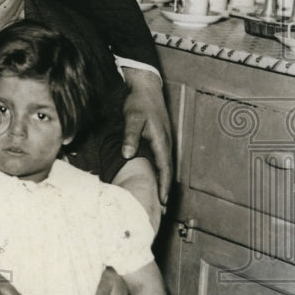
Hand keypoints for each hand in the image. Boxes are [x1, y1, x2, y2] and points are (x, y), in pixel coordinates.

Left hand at [121, 68, 172, 203]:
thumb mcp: (132, 118)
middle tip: (161, 207)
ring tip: (159, 198)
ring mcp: (163, 140)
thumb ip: (130, 136)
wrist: (146, 87)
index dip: (164, 185)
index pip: (164, 169)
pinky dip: (160, 171)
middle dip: (165, 189)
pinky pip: (161, 159)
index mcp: (161, 141)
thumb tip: (127, 155)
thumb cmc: (139, 103)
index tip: (163, 200)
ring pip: (165, 166)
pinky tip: (154, 177)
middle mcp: (165, 143)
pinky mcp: (159, 138)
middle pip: (167, 171)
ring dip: (163, 181)